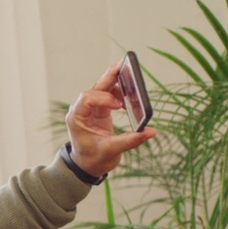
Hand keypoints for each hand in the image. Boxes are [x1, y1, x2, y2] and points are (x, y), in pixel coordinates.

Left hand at [65, 61, 156, 177]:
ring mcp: (90, 108)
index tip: (118, 106)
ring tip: (133, 85)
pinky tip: (129, 100)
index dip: (103, 97)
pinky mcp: (100, 109)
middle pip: (95, 87)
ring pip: (103, 87)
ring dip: (117, 83)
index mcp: (77, 117)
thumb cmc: (93, 158)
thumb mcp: (111, 150)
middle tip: (125, 64)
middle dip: (110, 76)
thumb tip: (151, 132)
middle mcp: (81, 110)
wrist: (89, 164)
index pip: (87, 97)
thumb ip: (130, 140)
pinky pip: (109, 93)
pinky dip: (120, 93)